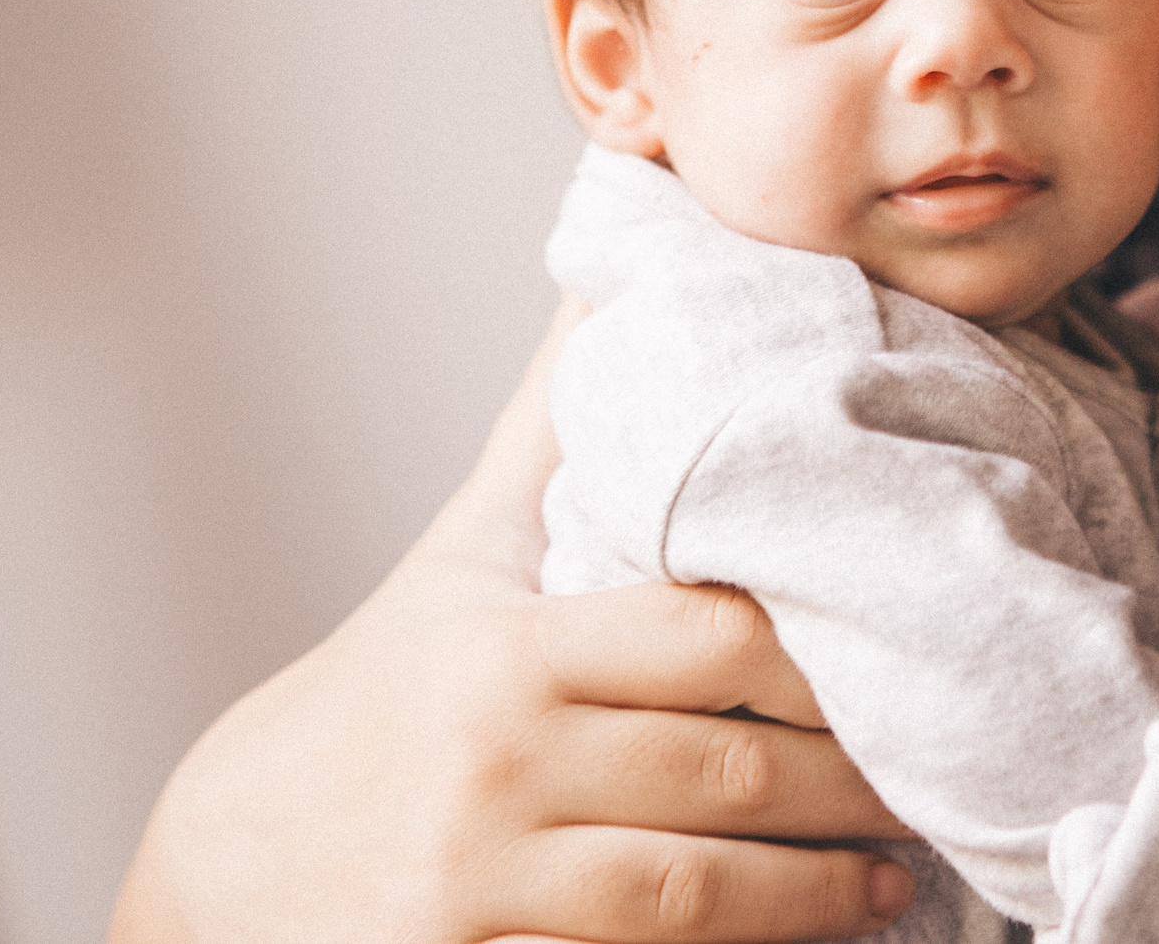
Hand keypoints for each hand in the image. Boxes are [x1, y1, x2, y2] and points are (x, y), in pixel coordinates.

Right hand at [108, 294, 916, 943]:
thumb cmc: (374, 706)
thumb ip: (551, 434)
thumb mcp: (458, 564)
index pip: (717, 641)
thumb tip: (610, 276)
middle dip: (855, 786)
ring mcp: (478, 887)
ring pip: (699, 898)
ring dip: (819, 896)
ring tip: (896, 881)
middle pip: (732, 774)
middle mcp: (494, 767)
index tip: (911, 660)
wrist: (218, 874)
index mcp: (508, 653)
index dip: (833, 657)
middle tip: (941, 778)